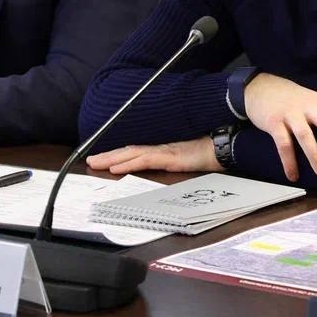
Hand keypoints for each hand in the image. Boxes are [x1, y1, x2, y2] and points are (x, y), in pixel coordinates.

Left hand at [86, 136, 217, 174]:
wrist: (225, 148)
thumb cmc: (211, 154)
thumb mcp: (190, 162)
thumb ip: (177, 164)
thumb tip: (170, 169)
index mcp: (165, 151)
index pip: (137, 152)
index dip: (119, 154)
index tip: (104, 159)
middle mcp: (161, 149)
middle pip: (129, 151)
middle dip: (108, 156)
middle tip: (90, 160)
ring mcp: (164, 152)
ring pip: (132, 154)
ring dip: (112, 158)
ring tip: (96, 162)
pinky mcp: (169, 157)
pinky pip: (144, 160)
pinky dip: (128, 163)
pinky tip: (116, 167)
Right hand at [243, 73, 316, 180]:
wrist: (260, 88)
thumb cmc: (292, 100)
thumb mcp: (311, 100)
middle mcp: (307, 107)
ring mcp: (290, 114)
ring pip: (304, 134)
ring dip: (314, 154)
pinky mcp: (274, 123)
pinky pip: (282, 144)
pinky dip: (288, 161)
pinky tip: (293, 176)